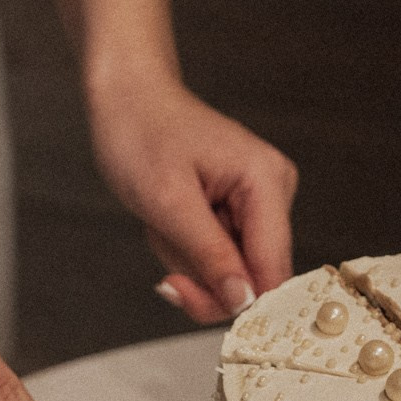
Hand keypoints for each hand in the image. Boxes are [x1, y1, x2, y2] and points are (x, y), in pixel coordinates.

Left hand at [89, 71, 297, 324]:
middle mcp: (273, 192)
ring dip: (186, 258)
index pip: (273, 270)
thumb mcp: (168, 202)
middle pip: (252, 276)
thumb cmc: (141, 133)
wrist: (126, 98)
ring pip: (229, 270)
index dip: (236, 298)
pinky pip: (217, 255)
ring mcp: (258, 201)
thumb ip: (210, 255)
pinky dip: (184, 248)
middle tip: (163, 243)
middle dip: (200, 273)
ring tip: (164, 220)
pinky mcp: (239, 209)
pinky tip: (170, 220)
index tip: (185, 294)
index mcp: (267, 183)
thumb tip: (243, 301)